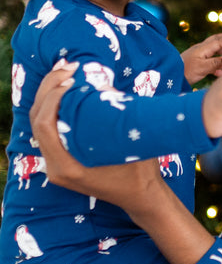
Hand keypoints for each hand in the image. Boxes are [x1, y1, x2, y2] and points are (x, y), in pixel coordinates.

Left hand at [30, 63, 162, 209]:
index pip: (45, 125)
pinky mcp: (62, 160)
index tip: (73, 80)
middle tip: (67, 67)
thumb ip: (116, 117)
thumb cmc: (140, 172)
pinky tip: (66, 91)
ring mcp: (56, 166)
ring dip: (49, 95)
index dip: (53, 97)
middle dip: (49, 89)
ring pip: (40, 124)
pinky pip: (49, 130)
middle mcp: (55, 168)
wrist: (142, 196)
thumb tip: (102, 87)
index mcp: (67, 167)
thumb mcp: (132, 144)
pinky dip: (54, 108)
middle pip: (37, 121)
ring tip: (64, 72)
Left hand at [182, 32, 221, 84]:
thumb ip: (215, 63)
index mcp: (202, 48)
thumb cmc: (186, 72)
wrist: (171, 77)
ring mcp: (199, 55)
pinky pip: (211, 60)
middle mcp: (201, 49)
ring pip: (215, 50)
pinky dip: (218, 64)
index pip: (219, 41)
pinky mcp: (197, 63)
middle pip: (218, 40)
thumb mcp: (202, 68)